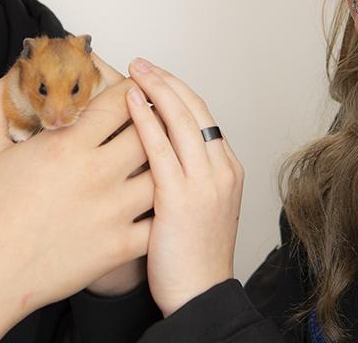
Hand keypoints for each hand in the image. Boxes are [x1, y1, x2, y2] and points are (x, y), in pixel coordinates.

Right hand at [0, 73, 151, 342]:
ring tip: (159, 156)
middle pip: (149, 133)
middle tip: (152, 117)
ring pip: (161, 174)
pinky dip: (164, 208)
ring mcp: (113, 212)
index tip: (130, 88)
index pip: (119, 102)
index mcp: (68, 146)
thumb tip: (11, 75)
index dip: (129, 89)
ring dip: (162, 162)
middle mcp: (98, 175)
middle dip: (152, 120)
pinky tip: (158, 200)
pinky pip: (159, 221)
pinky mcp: (119, 247)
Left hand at [125, 58, 243, 316]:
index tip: (154, 76)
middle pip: (195, 109)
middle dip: (166, 80)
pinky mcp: (180, 198)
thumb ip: (186, 173)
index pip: (203, 115)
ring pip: (181, 120)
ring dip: (155, 89)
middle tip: (140, 62)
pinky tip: (129, 103)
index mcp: (227, 168)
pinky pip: (160, 148)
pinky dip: (145, 120)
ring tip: (133, 71)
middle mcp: (221, 169)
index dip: (177, 90)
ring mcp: (204, 182)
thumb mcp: (200, 206)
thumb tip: (158, 146)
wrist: (199, 295)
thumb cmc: (191, 256)